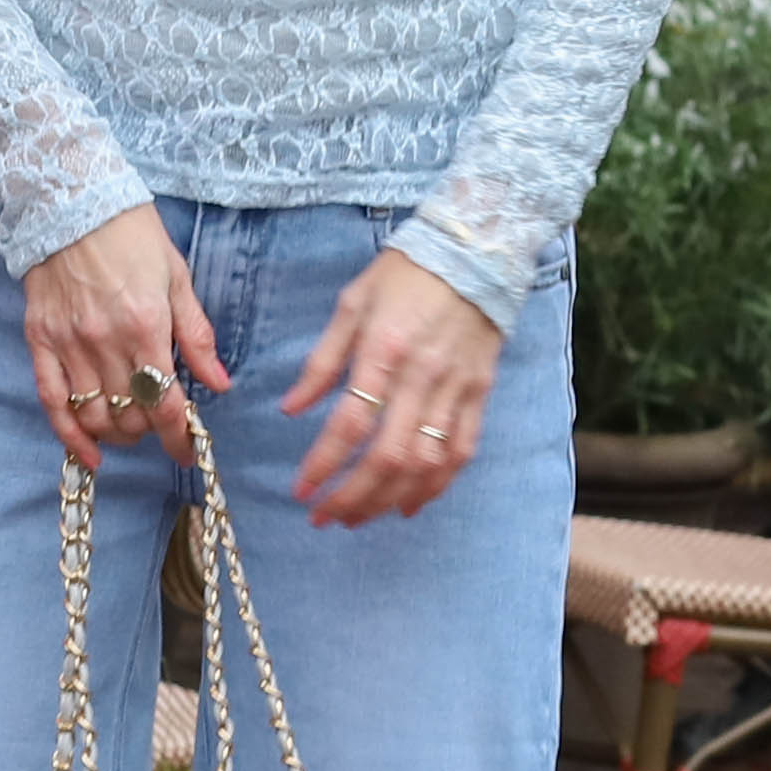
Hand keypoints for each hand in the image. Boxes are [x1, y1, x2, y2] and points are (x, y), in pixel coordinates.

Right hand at [24, 208, 226, 475]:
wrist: (71, 200)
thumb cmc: (132, 235)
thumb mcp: (177, 278)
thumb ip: (197, 336)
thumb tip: (219, 384)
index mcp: (146, 325)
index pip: (166, 403)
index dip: (180, 438)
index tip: (189, 450)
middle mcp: (105, 341)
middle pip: (131, 416)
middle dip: (151, 431)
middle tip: (160, 423)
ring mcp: (69, 343)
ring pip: (94, 416)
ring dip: (117, 434)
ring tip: (130, 425)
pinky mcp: (40, 340)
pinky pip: (52, 401)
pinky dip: (69, 434)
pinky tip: (87, 453)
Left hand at [282, 248, 502, 526]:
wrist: (476, 251)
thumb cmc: (405, 274)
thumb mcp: (352, 304)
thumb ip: (322, 361)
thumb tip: (291, 409)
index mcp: (383, 351)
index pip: (350, 423)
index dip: (324, 464)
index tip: (302, 490)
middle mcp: (422, 377)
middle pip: (388, 455)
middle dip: (353, 496)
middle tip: (325, 517)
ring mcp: (455, 388)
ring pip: (425, 463)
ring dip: (389, 499)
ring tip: (359, 518)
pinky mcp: (479, 394)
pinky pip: (461, 451)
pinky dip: (436, 486)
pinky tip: (409, 505)